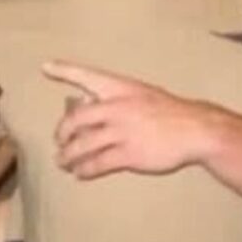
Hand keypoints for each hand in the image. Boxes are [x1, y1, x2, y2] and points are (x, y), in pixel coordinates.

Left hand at [42, 60, 213, 178]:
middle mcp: (117, 107)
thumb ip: (112, 99)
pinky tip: (80, 173)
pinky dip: (85, 170)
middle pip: (76, 118)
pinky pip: (99, 163)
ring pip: (83, 144)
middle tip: (59, 140)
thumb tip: (84, 105)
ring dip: (69, 155)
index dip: (65, 70)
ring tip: (62, 162)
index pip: (87, 75)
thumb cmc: (167, 110)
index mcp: (120, 88)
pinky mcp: (130, 154)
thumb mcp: (139, 94)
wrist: (196, 128)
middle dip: (62, 132)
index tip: (46, 67)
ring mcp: (122, 131)